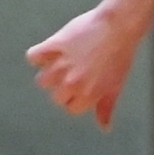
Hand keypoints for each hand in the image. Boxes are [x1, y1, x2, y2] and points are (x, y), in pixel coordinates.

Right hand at [27, 2, 145, 128]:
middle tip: (76, 72)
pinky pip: (33, 56)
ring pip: (42, 80)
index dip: (77, 98)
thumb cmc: (120, 55)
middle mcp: (72, 83)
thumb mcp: (116, 84)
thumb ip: (106, 107)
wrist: (119, 26)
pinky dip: (38, 55)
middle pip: (55, 97)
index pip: (70, 108)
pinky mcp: (54, 45)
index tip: (83, 87)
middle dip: (63, 88)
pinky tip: (51, 50)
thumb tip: (104, 128)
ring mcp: (61, 65)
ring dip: (50, 73)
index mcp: (88, 94)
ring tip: (65, 61)